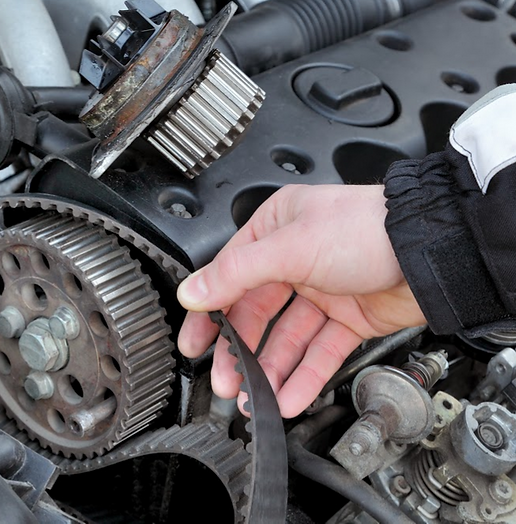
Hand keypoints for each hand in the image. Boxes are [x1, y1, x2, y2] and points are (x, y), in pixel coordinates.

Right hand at [176, 184, 425, 417]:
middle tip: (226, 382)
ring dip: (271, 371)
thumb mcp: (291, 245)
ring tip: (258, 398)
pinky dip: (305, 376)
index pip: (229, 276)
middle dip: (240, 351)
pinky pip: (319, 352)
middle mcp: (295, 259)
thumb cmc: (367, 228)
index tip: (194, 342)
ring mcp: (322, 291)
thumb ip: (236, 273)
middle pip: (256, 314)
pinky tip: (290, 396)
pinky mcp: (348, 318)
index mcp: (275, 230)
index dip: (209, 312)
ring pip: (287, 339)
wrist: (431, 250)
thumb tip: (193, 291)